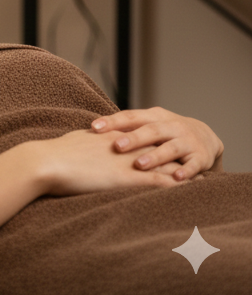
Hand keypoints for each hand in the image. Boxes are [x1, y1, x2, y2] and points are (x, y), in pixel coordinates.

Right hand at [29, 128, 181, 196]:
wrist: (47, 162)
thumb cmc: (54, 154)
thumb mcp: (75, 141)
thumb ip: (88, 139)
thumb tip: (87, 137)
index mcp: (110, 136)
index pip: (140, 136)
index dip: (156, 140)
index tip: (168, 145)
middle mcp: (123, 145)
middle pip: (157, 146)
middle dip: (175, 152)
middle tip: (191, 159)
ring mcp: (126, 161)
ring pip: (162, 163)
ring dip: (182, 171)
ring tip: (199, 177)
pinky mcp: (126, 179)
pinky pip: (158, 182)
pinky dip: (175, 186)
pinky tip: (187, 191)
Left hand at [90, 106, 223, 180]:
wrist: (205, 135)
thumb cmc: (165, 132)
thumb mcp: (148, 125)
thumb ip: (126, 128)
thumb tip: (90, 132)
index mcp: (153, 116)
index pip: (130, 116)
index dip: (112, 121)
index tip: (93, 127)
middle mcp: (170, 126)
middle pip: (150, 130)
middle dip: (133, 138)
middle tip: (116, 146)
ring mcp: (187, 141)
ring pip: (170, 148)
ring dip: (155, 156)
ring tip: (139, 164)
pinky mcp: (200, 157)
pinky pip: (193, 165)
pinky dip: (186, 171)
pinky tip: (176, 178)